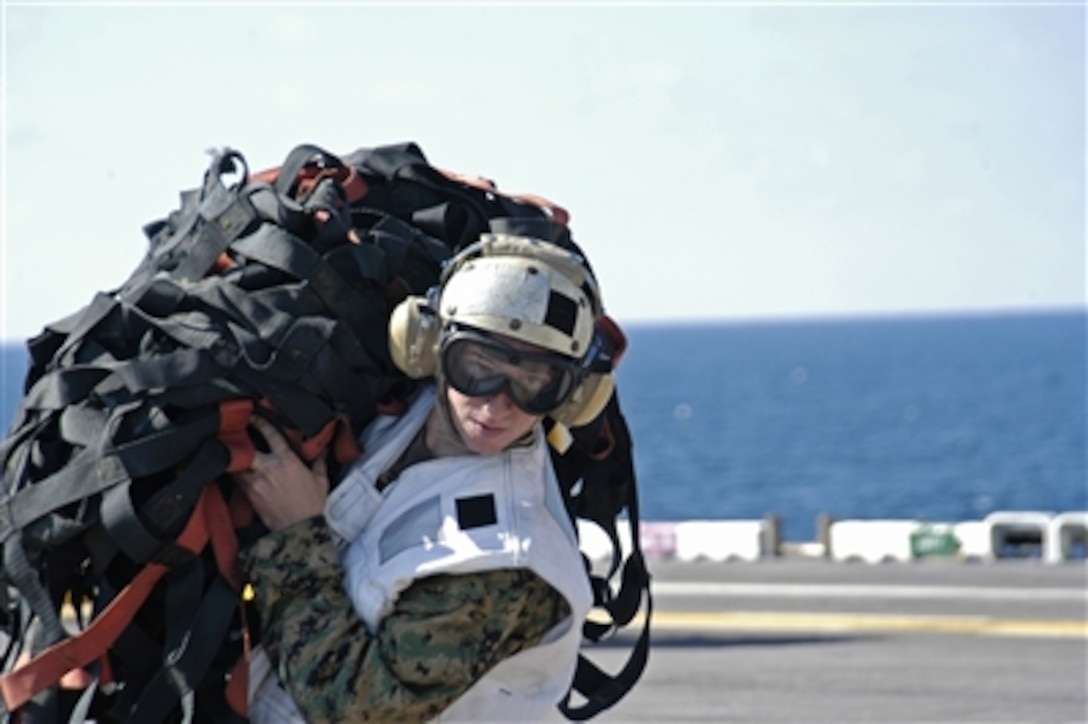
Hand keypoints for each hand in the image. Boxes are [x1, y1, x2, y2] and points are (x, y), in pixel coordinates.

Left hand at [235, 416, 329, 530]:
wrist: (298, 529)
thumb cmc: (311, 506)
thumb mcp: (321, 481)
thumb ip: (319, 463)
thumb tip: (321, 451)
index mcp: (287, 461)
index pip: (272, 435)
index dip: (261, 422)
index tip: (253, 414)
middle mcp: (269, 468)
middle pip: (246, 448)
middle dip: (238, 438)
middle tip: (232, 430)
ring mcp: (256, 482)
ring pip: (237, 464)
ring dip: (233, 457)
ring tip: (229, 449)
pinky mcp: (249, 495)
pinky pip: (236, 480)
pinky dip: (234, 473)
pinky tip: (233, 469)